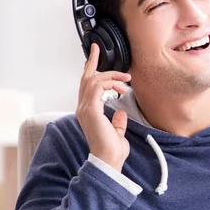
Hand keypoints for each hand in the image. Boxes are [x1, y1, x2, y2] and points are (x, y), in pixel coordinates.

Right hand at [76, 43, 131, 171]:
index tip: (96, 57)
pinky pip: (98, 87)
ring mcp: (85, 108)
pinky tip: (121, 88)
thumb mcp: (117, 133)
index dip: (90, 71)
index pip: (87, 87)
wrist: (109, 161)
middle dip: (92, 62)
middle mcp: (83, 108)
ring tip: (126, 80)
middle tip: (98, 49)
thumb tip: (120, 112)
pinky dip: (110, 83)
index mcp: (87, 112)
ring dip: (111, 76)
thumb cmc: (112, 150)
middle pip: (85, 78)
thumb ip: (117, 122)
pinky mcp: (91, 110)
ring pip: (93, 80)